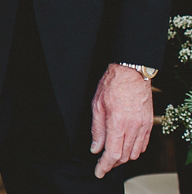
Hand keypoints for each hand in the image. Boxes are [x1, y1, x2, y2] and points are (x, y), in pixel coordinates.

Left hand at [90, 63, 153, 177]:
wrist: (131, 72)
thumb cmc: (112, 85)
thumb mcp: (97, 105)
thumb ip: (97, 129)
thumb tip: (95, 148)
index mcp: (118, 122)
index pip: (113, 153)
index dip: (105, 166)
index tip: (98, 171)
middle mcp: (133, 127)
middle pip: (125, 156)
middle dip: (113, 164)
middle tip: (102, 164)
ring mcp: (143, 126)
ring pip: (135, 152)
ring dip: (124, 158)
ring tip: (112, 156)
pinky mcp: (149, 123)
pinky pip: (143, 144)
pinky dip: (134, 150)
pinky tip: (125, 146)